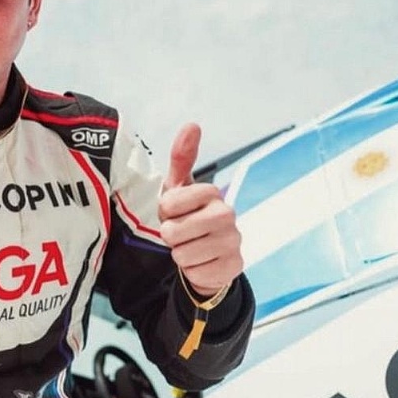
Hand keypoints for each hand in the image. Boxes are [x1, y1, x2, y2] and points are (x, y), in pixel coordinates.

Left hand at [158, 123, 242, 297]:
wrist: (209, 254)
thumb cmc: (189, 216)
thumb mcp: (179, 188)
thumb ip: (182, 157)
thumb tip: (192, 125)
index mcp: (212, 193)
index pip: (168, 203)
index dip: (164, 212)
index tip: (174, 213)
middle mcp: (228, 215)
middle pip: (173, 232)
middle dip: (170, 236)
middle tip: (182, 233)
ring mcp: (233, 242)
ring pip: (182, 255)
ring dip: (180, 254)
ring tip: (192, 246)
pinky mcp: (233, 267)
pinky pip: (195, 273)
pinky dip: (192, 271)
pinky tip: (202, 262)